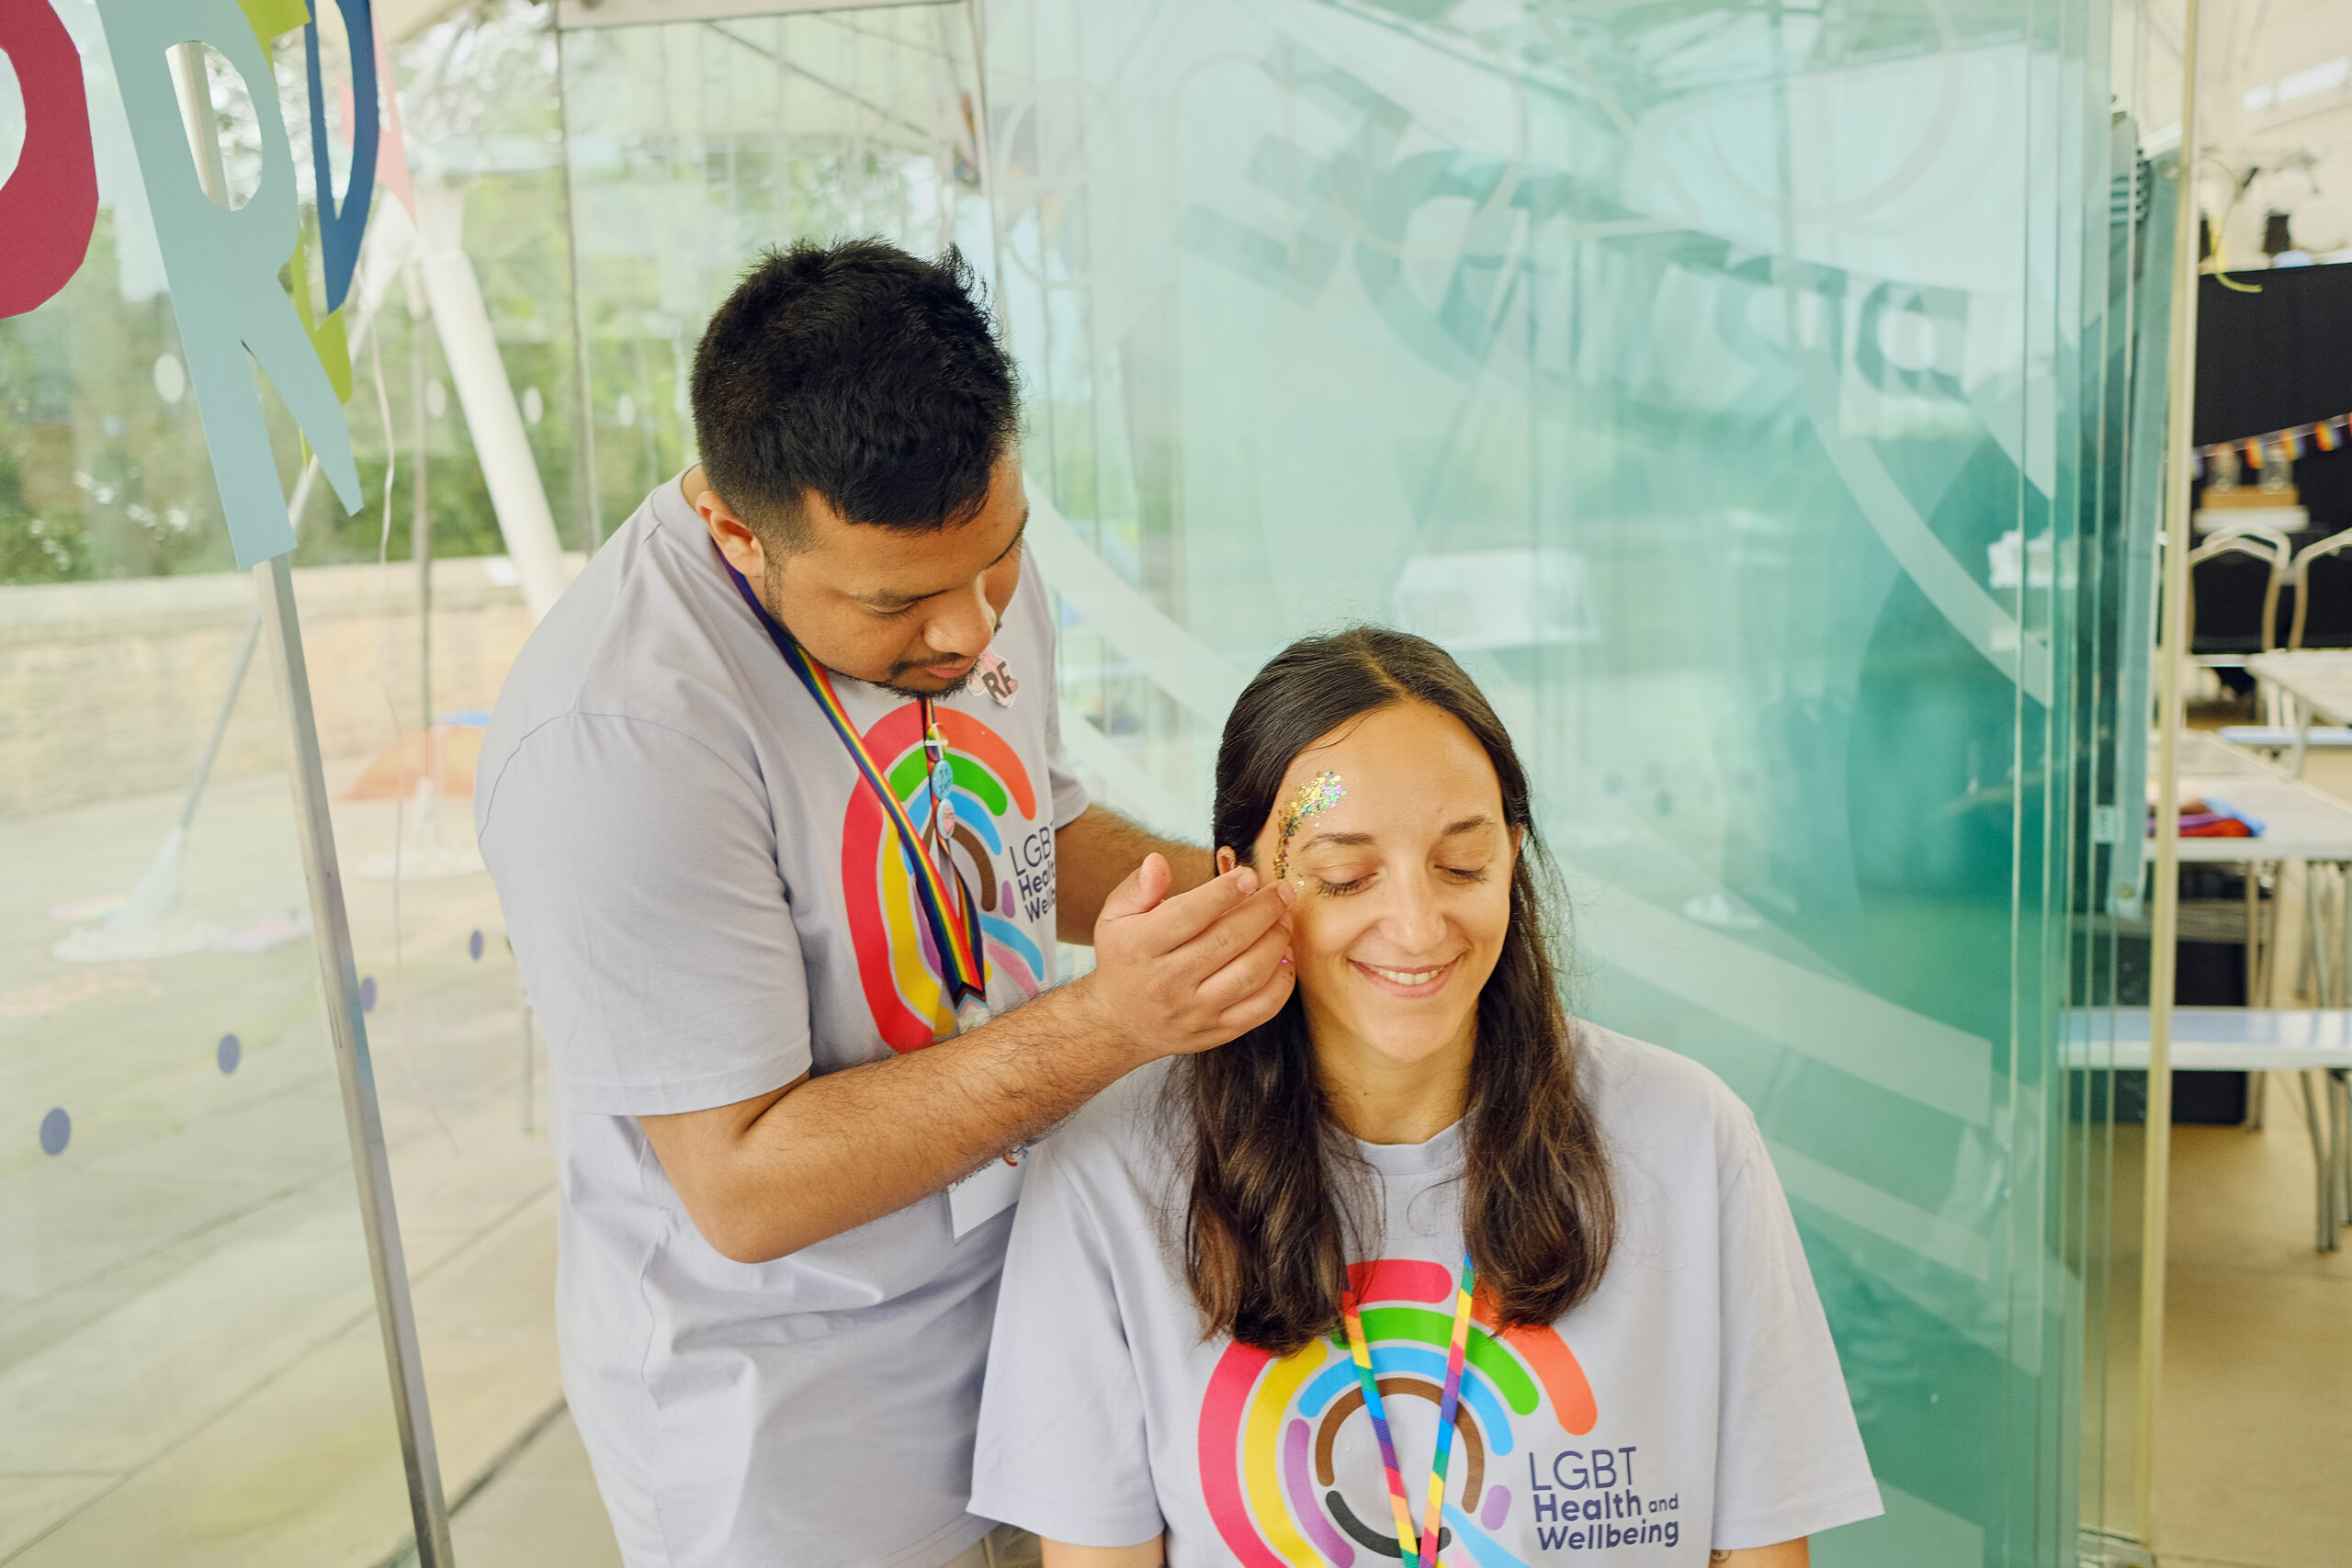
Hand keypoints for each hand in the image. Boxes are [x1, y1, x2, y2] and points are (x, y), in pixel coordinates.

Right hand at [1077, 853, 1295, 1063]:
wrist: (1116, 1025)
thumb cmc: (1123, 960)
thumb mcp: (1114, 917)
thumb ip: (1138, 887)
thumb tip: (1158, 861)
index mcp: (1140, 947)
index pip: (1188, 915)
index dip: (1223, 892)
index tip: (1248, 874)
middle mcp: (1167, 982)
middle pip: (1226, 941)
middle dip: (1263, 911)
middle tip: (1282, 890)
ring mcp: (1194, 1011)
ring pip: (1248, 975)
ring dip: (1276, 942)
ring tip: (1285, 918)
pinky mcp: (1215, 1032)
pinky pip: (1260, 1010)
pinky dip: (1281, 982)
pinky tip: (1285, 957)